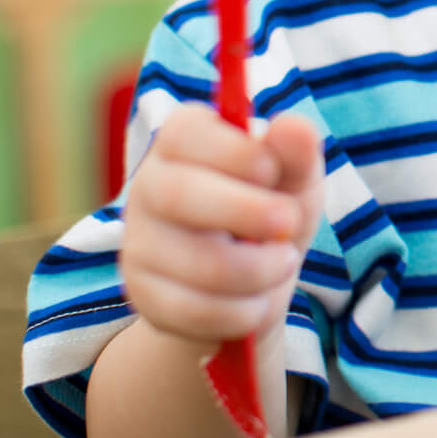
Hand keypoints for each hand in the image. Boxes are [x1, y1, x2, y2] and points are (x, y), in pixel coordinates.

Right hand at [117, 104, 325, 347]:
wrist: (253, 280)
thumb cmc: (273, 208)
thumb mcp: (295, 177)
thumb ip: (297, 153)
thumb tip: (292, 126)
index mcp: (185, 142)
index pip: (185, 132)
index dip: (233, 151)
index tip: (271, 170)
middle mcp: (150, 186)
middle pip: (177, 194)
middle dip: (244, 211)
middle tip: (289, 222)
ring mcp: (139, 243)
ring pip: (192, 261)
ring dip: (256, 270)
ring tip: (285, 263)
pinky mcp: (143, 296)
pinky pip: (189, 310)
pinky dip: (239, 311)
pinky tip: (260, 303)